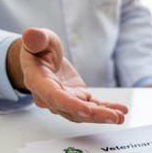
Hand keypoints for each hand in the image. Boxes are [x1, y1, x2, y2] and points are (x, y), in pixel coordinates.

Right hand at [10, 28, 127, 123]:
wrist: (41, 59)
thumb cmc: (38, 49)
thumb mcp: (38, 40)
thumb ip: (36, 39)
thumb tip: (31, 35)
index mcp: (39, 82)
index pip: (53, 96)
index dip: (70, 104)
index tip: (86, 110)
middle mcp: (51, 97)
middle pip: (72, 110)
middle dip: (94, 115)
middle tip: (113, 117)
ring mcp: (65, 100)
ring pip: (83, 113)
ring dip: (102, 116)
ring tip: (120, 117)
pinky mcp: (78, 98)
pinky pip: (92, 106)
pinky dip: (106, 109)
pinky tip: (120, 111)